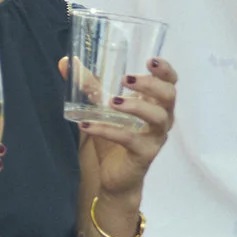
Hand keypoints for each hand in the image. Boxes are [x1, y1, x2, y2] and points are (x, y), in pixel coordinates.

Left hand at [73, 57, 178, 207]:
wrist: (114, 176)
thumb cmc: (113, 137)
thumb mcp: (100, 108)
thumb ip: (88, 86)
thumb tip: (66, 62)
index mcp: (154, 103)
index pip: (170, 82)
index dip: (165, 70)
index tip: (151, 60)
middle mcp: (161, 118)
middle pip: (169, 96)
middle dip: (151, 84)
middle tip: (126, 79)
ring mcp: (155, 137)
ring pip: (158, 117)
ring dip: (136, 106)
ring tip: (112, 102)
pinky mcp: (145, 154)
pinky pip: (130, 139)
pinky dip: (108, 130)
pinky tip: (88, 125)